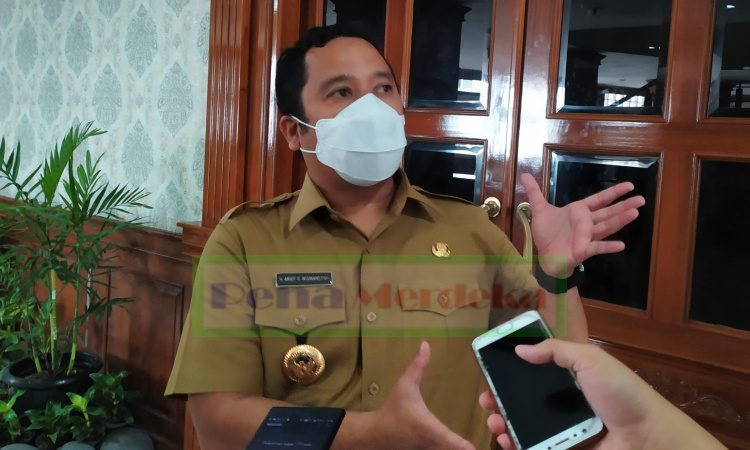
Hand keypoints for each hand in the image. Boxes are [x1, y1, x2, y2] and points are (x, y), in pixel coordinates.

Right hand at [367, 342, 474, 449]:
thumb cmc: (394, 408)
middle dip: (465, 449)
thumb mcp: (405, 385)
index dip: (459, 444)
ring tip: (479, 448)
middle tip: (490, 438)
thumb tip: (426, 344)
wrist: (376, 432)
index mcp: (427, 425)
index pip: (446, 438)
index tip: (473, 448)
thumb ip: (418, 366)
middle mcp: (430, 442)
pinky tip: (464, 449)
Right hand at [478, 339, 723, 449]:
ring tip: (494, 422)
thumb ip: (556, 350)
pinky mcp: (565, 448)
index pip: (534, 373)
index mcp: (570, 378)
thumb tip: (520, 349)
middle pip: (524, 400)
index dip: (511, 373)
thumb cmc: (621, 393)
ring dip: (504, 423)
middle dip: (500, 399)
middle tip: (486, 401)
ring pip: (525, 425)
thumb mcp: (591, 359)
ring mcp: (563, 429)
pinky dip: (517, 444)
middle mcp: (563, 403)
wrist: (647, 437)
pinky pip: (536, 445)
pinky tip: (507, 440)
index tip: (491, 374)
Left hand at [520, 173, 644, 276]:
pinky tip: (621, 245)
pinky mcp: (583, 250)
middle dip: (624, 206)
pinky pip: (597, 247)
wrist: (544, 256)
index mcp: (579, 211)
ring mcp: (586, 237)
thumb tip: (525, 175)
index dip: (614, 193)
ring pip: (605, 227)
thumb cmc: (547, 234)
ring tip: (634, 213)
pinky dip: (608, 246)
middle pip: (608, 212)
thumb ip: (535, 192)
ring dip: (619, 221)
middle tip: (642, 199)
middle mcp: (586, 223)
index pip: (599, 199)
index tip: (630, 186)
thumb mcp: (539, 210)